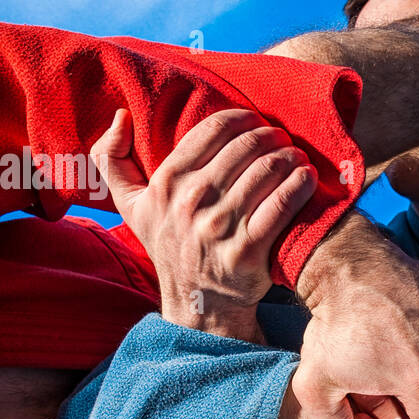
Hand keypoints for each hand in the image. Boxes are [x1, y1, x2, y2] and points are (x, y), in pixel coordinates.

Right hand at [90, 108, 316, 341]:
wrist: (196, 301)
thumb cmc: (168, 244)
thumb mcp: (131, 205)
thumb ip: (112, 159)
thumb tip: (120, 116)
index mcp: (167, 182)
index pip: (215, 129)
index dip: (245, 118)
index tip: (258, 123)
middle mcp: (192, 201)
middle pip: (247, 146)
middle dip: (272, 135)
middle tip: (283, 139)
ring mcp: (220, 226)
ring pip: (268, 170)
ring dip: (291, 156)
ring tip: (297, 157)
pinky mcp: (248, 250)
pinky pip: (282, 204)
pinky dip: (300, 185)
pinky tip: (307, 178)